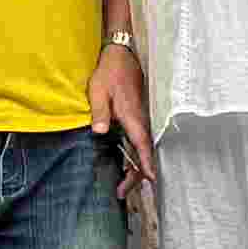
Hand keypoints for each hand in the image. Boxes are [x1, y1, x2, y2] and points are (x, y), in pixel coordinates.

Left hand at [89, 35, 154, 194]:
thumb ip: (99, 112)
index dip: (145, 162)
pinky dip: (136, 157)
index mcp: (132, 115)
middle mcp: (140, 120)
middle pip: (144, 152)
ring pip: (143, 149)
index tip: (150, 178)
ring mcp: (140, 119)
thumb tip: (100, 132)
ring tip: (122, 186)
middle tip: (120, 193)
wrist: (120, 55)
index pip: (142, 143)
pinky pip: (140, 142)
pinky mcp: (137, 118)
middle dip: (135, 175)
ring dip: (135, 168)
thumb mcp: (97, 91)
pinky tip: (126, 166)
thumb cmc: (108, 73)